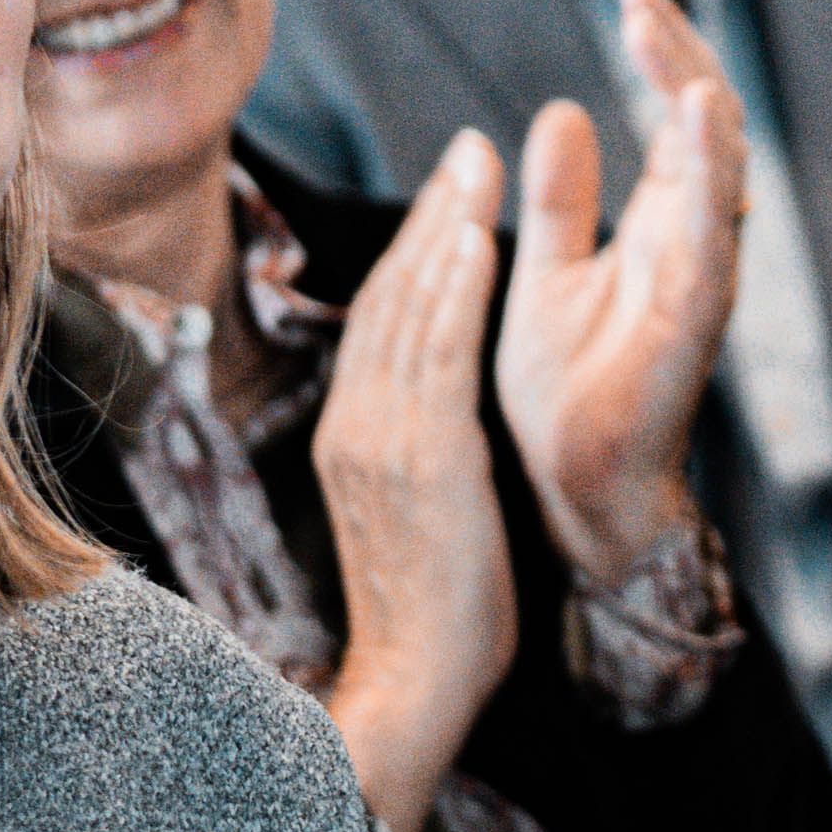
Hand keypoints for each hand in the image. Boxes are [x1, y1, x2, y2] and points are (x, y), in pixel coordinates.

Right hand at [309, 136, 517, 831]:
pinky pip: (438, 355)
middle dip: (429, 216)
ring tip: (477, 164)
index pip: (383, 320)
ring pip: (411, 311)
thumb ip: (419, 447)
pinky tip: (478, 237)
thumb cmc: (436, 609)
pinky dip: (455, 290)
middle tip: (467, 148)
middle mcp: (356, 427)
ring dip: (445, 228)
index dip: (416, 250)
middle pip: (390, 298)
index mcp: (352, 436)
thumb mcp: (414, 510)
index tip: (449, 194)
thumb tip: (445, 404)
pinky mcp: (421, 460)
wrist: (417, 682)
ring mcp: (382, 441)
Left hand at [492, 0, 750, 582]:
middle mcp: (691, 241)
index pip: (675, 117)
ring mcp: (700, 277)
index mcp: (660, 225)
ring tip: (663, 36)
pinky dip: (711, 174)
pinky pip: (712, 235)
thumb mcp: (547, 271)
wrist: (571, 489)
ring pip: (721, 172)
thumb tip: (562, 110)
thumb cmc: (567, 392)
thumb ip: (563, 199)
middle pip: (707, 126)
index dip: (661, 51)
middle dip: (677, 55)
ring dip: (698, 100)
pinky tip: (697, 119)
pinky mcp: (694, 320)